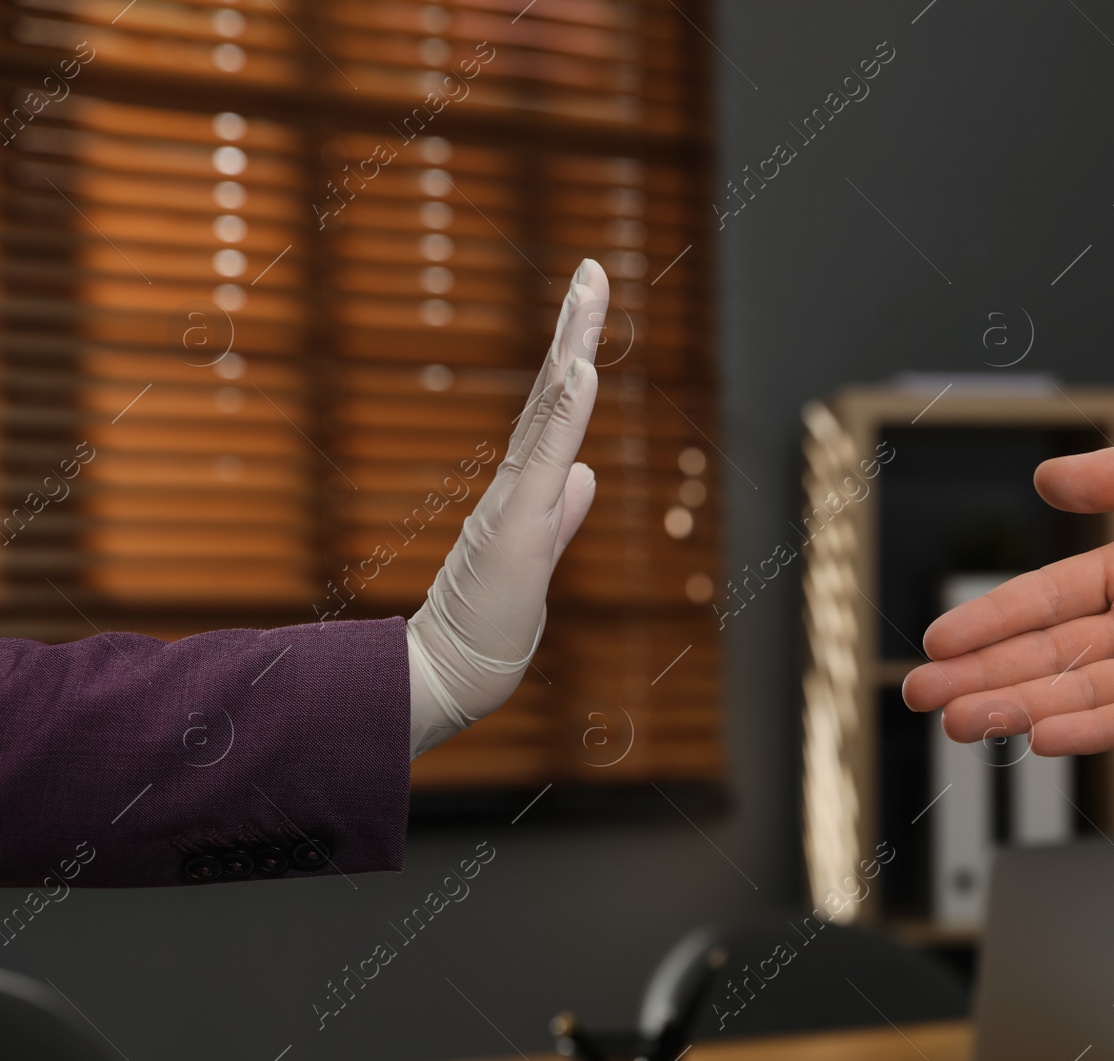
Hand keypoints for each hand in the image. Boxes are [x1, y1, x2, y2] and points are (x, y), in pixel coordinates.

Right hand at [406, 259, 607, 757]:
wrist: (455, 673)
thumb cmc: (491, 621)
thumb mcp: (538, 555)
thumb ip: (562, 513)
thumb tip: (586, 475)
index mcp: (526, 485)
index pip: (555, 407)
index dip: (572, 353)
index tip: (588, 299)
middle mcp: (517, 480)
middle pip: (551, 390)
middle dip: (573, 327)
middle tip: (592, 268)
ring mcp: (514, 499)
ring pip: (548, 412)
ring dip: (571, 350)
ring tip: (589, 293)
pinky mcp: (515, 526)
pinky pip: (544, 460)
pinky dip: (565, 413)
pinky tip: (583, 369)